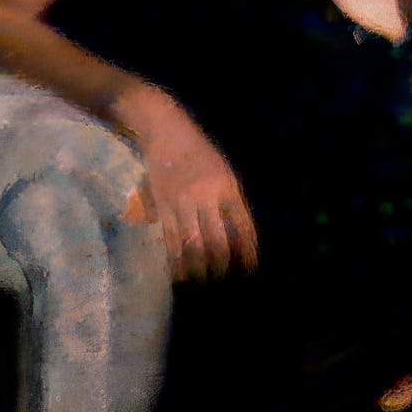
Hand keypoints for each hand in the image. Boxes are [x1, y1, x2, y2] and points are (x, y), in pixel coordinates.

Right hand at [113, 93, 260, 280]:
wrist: (165, 130)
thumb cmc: (198, 152)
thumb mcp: (223, 173)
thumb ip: (230, 202)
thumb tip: (237, 235)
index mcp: (228, 188)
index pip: (243, 226)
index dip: (248, 252)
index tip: (250, 270)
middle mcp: (207, 196)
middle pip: (217, 240)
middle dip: (221, 265)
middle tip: (221, 280)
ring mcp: (182, 201)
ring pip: (192, 243)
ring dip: (197, 267)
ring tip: (199, 281)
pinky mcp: (161, 204)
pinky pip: (169, 238)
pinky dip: (175, 259)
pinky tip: (177, 271)